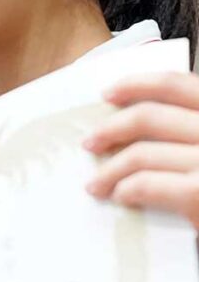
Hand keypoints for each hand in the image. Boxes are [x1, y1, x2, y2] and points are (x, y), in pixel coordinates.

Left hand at [85, 72, 198, 229]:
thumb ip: (190, 132)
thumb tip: (134, 122)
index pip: (179, 84)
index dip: (137, 84)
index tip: (109, 93)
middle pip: (150, 116)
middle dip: (111, 129)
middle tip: (91, 142)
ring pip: (141, 153)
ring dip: (110, 168)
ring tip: (97, 182)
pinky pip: (147, 184)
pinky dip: (127, 188)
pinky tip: (122, 196)